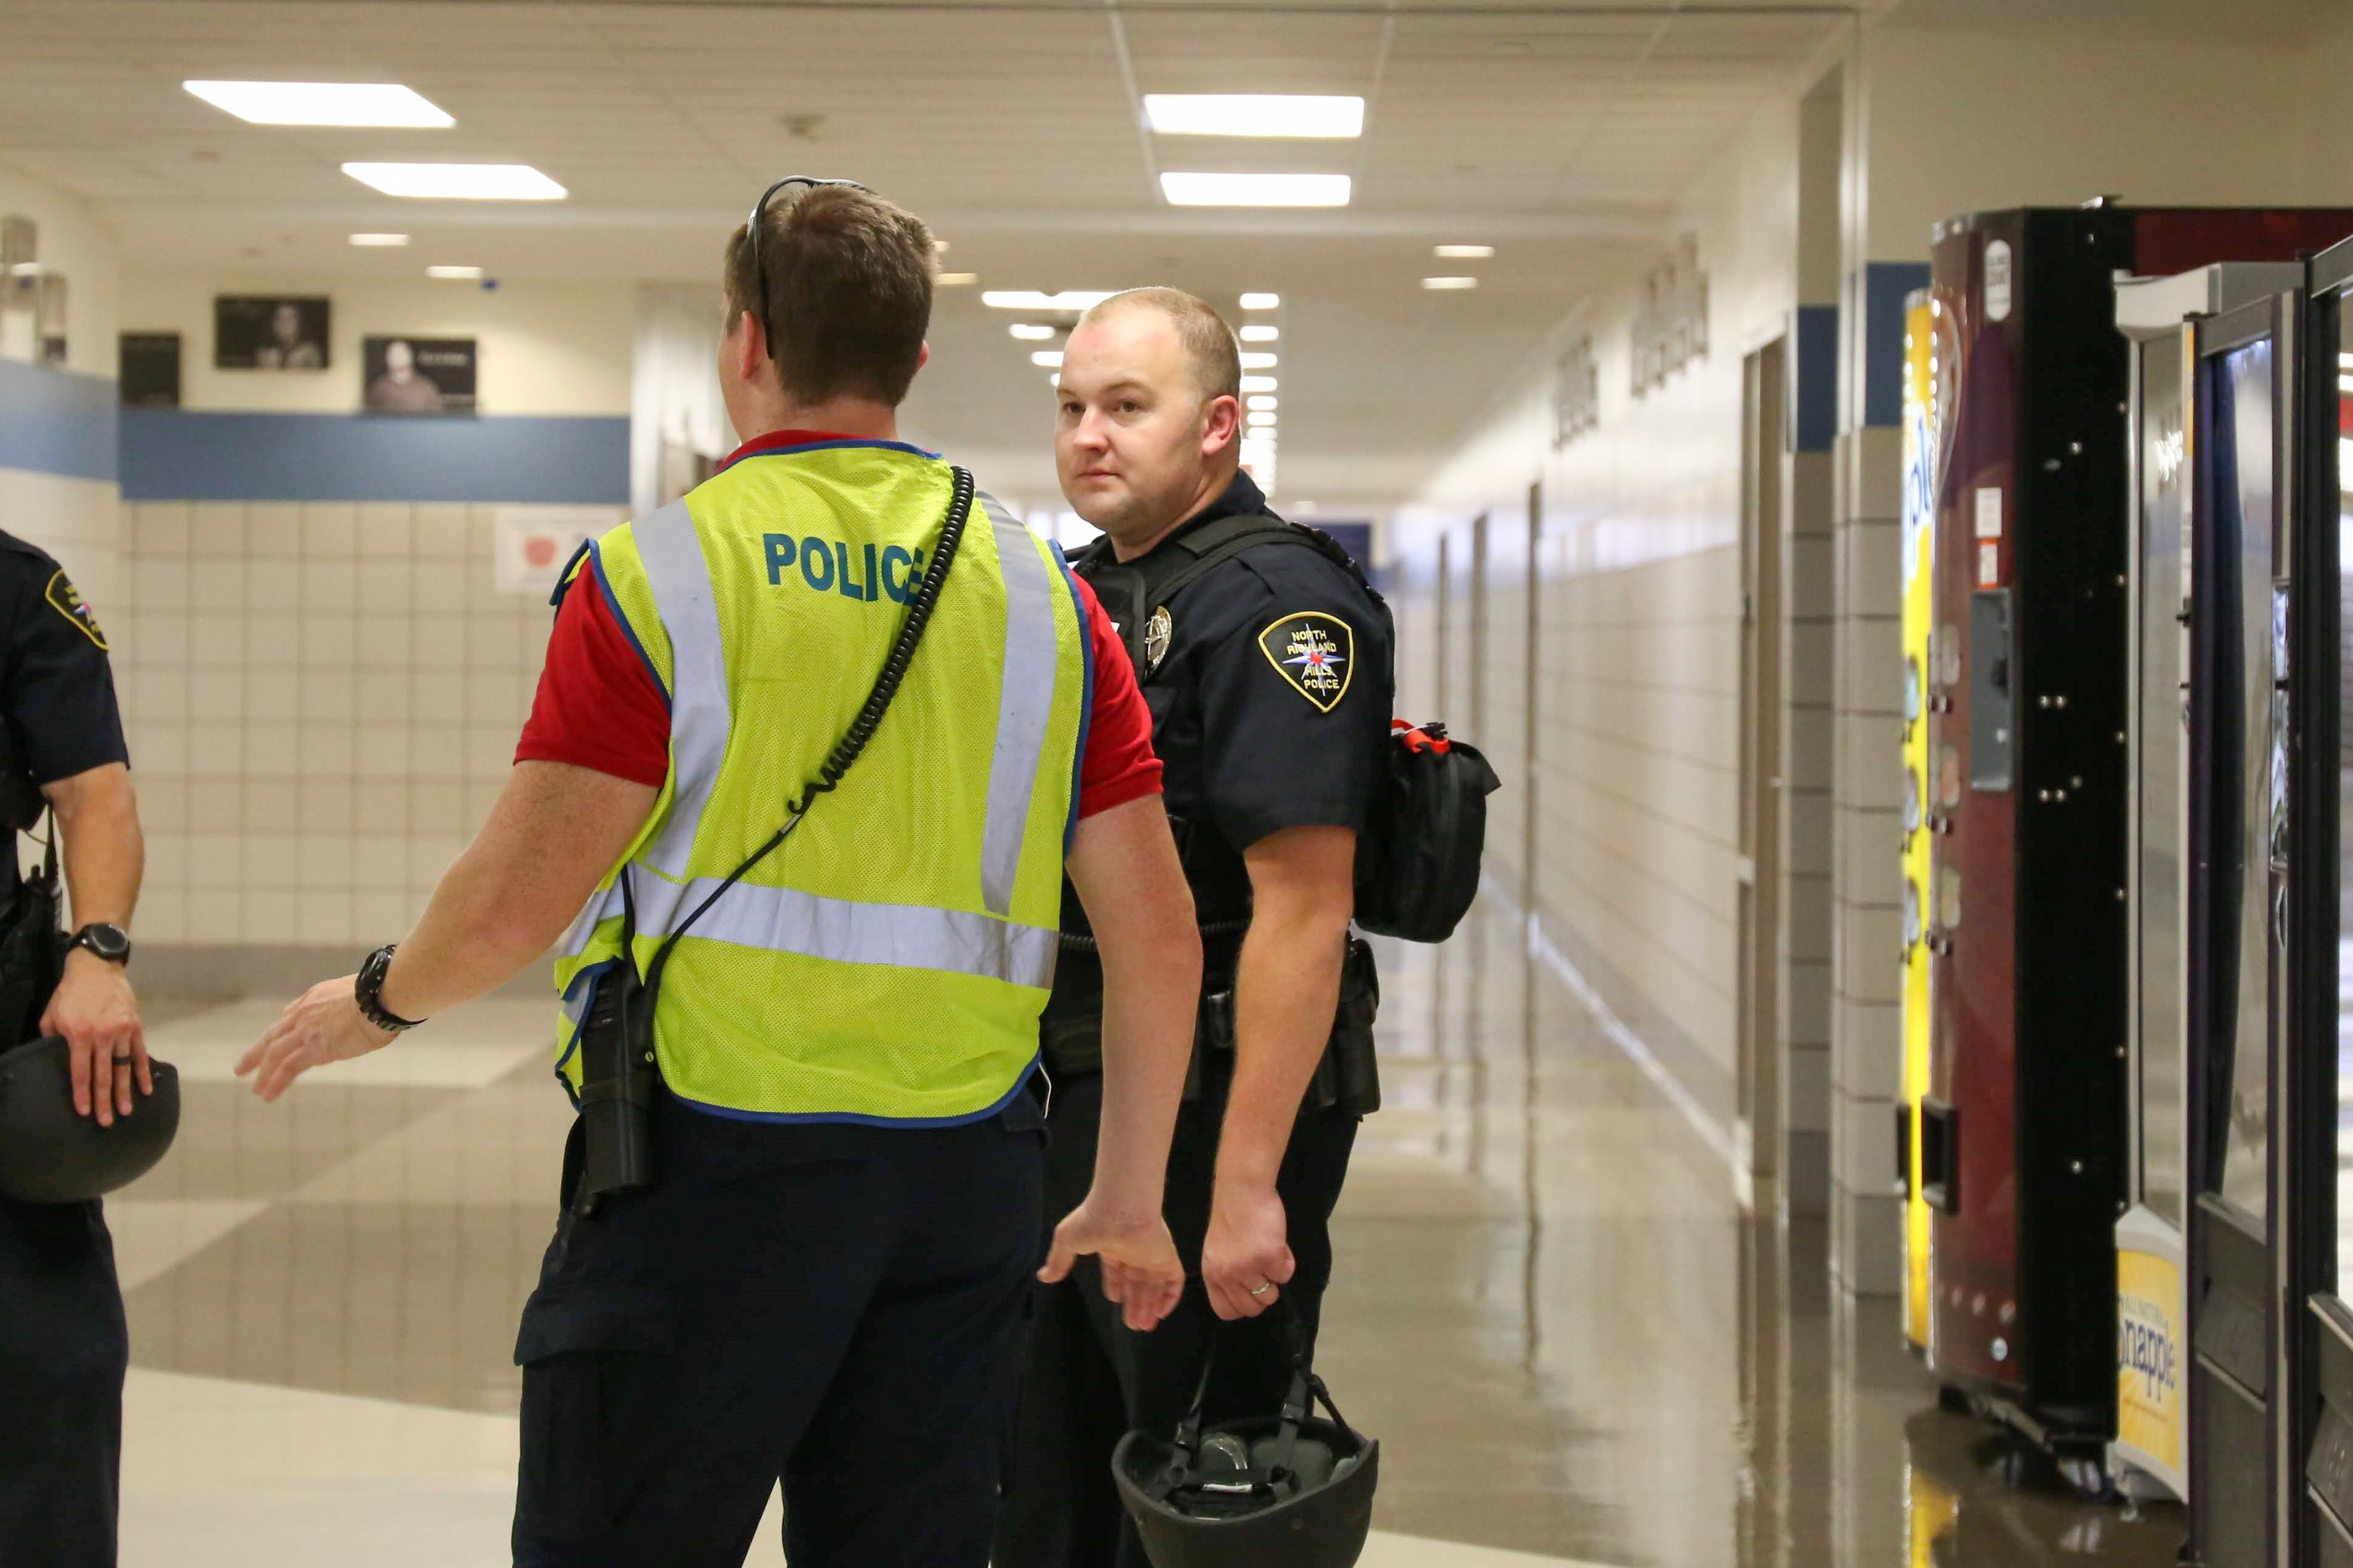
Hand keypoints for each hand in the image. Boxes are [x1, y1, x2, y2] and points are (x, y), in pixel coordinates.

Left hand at [41, 949, 149, 1125]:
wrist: (96, 968)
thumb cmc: (69, 993)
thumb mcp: (52, 1016)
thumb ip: (53, 1040)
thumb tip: (55, 1063)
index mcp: (80, 1034)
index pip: (80, 1072)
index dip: (82, 1094)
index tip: (84, 1112)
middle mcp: (103, 1035)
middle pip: (104, 1075)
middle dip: (104, 1100)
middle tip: (106, 1122)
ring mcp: (122, 1031)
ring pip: (123, 1068)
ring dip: (124, 1091)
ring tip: (125, 1111)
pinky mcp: (135, 1026)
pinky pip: (139, 1053)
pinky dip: (143, 1072)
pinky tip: (146, 1089)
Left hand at [235, 976, 395, 1101]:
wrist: (381, 997)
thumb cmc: (385, 994)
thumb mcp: (363, 995)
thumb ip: (357, 1006)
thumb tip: (374, 1013)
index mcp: (316, 998)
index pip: (292, 1014)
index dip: (282, 1030)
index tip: (276, 1039)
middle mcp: (304, 1013)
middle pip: (273, 1036)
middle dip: (257, 1053)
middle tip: (243, 1067)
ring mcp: (305, 1032)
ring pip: (274, 1054)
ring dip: (262, 1073)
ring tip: (256, 1090)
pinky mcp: (313, 1049)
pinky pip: (287, 1068)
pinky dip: (275, 1082)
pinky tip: (267, 1096)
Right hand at [1039, 1196, 1186, 1331]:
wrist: (1121, 1208)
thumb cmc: (1092, 1222)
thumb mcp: (1067, 1241)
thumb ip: (1058, 1260)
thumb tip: (1043, 1277)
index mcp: (1111, 1244)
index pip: (1116, 1268)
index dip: (1117, 1285)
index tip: (1116, 1301)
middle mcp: (1132, 1249)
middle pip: (1136, 1281)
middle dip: (1134, 1303)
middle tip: (1133, 1325)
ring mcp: (1151, 1253)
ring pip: (1153, 1284)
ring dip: (1148, 1306)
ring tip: (1143, 1326)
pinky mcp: (1167, 1256)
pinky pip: (1174, 1280)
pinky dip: (1170, 1298)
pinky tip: (1160, 1313)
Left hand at [1202, 1183, 1292, 1320]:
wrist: (1242, 1190)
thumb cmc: (1231, 1215)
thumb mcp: (1216, 1250)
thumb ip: (1226, 1272)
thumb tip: (1246, 1293)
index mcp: (1211, 1273)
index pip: (1225, 1311)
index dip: (1242, 1305)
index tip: (1251, 1293)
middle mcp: (1227, 1275)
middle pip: (1251, 1308)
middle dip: (1263, 1295)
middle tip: (1266, 1274)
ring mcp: (1249, 1268)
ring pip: (1270, 1296)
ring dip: (1275, 1278)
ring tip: (1271, 1255)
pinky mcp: (1269, 1257)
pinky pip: (1286, 1274)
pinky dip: (1286, 1261)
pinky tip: (1278, 1244)